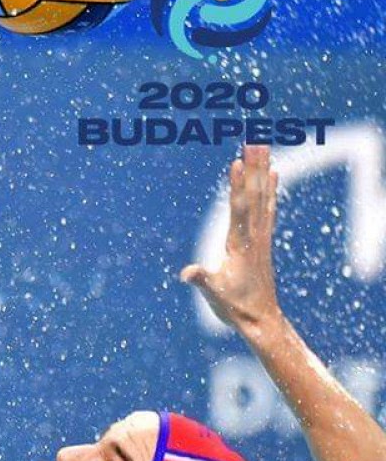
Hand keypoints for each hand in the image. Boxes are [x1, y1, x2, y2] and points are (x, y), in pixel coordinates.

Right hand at [181, 145, 281, 332]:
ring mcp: (261, 238)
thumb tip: (187, 273)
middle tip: (254, 141)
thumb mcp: (214, 294)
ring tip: (263, 148)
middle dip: (253, 168)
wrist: (261, 319)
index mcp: (240, 245)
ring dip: (262, 171)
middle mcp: (254, 236)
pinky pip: (268, 209)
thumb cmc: (235, 307)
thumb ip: (201, 280)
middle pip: (254, 196)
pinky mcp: (263, 242)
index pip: (239, 209)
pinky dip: (271, 190)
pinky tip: (274, 175)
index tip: (237, 162)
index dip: (238, 186)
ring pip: (263, 197)